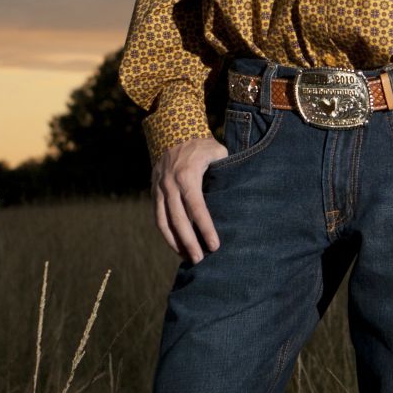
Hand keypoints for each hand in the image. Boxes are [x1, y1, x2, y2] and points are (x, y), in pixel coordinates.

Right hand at [152, 135, 230, 262]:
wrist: (172, 132)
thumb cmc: (201, 145)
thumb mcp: (218, 151)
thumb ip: (226, 170)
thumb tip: (239, 192)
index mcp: (187, 175)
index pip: (197, 207)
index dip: (206, 228)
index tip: (215, 245)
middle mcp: (170, 184)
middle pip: (178, 220)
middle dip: (189, 242)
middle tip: (200, 260)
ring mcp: (159, 189)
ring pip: (163, 222)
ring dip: (175, 242)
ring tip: (187, 258)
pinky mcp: (154, 193)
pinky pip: (158, 217)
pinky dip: (167, 233)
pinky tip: (177, 246)